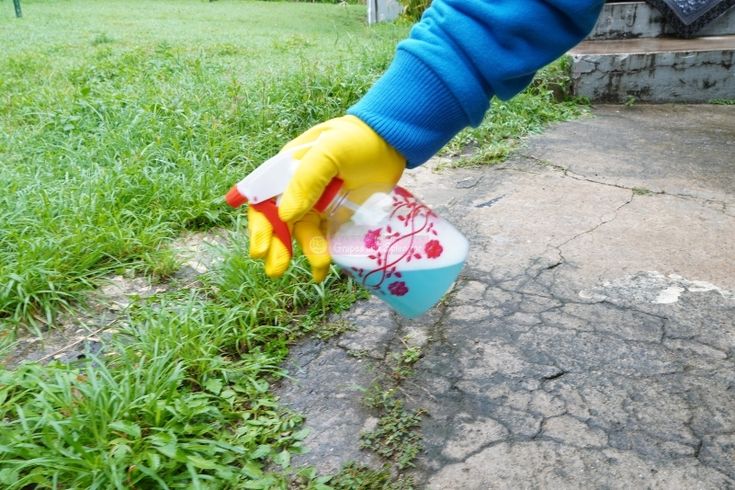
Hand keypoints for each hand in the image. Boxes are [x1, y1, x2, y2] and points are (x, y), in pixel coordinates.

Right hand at [248, 115, 405, 280]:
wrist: (391, 142)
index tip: (260, 248)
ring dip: (307, 251)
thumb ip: (306, 180)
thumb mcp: (329, 151)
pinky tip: (322, 272)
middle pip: (279, 223)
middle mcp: (297, 191)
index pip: (262, 200)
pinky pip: (325, 239)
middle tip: (276, 269)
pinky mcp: (337, 217)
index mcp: (286, 171)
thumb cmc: (355, 138)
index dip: (259, 224)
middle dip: (276, 247)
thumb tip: (284, 215)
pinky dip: (322, 255)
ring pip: (304, 234)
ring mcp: (318, 205)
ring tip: (319, 266)